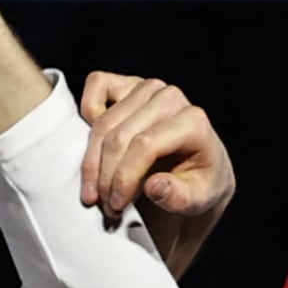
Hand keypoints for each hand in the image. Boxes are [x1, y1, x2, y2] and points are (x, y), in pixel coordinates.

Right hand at [79, 71, 236, 279]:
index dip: (124, 178)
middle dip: (106, 176)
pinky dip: (89, 113)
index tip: (116, 205)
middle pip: (119, 136)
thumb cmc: (198, 183)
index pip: (145, 146)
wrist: (196, 169)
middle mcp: (170, 98)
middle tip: (105, 204)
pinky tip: (97, 146)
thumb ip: (180, 198)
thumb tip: (154, 186)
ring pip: (103, 122)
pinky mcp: (127, 83)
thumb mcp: (198, 200)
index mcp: (194, 121)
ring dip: (93, 160)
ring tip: (97, 191)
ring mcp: (147, 88)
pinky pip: (97, 85)